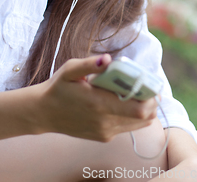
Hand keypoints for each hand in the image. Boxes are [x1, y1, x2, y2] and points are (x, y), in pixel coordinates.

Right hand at [34, 54, 157, 141]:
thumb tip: (108, 59)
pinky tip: (124, 100)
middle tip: (147, 85)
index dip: (151, 98)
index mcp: (99, 104)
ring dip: (144, 108)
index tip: (151, 83)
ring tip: (137, 90)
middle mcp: (105, 122)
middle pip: (144, 118)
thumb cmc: (59, 87)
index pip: (139, 109)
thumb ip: (90, 64)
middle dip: (151, 101)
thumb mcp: (70, 70)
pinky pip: (128, 126)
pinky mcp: (104, 136)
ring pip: (139, 124)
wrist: (44, 113)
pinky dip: (133, 114)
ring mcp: (105, 132)